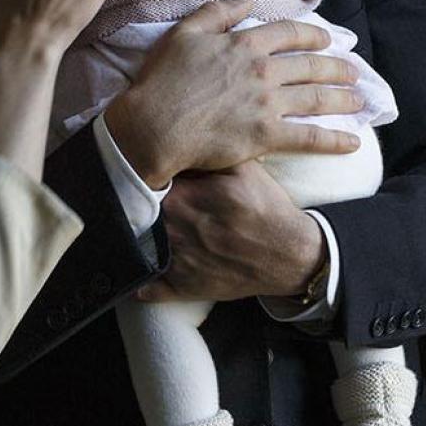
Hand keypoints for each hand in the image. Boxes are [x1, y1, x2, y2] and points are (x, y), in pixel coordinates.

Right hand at [106, 1, 362, 186]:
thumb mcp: (183, 33)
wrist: (154, 126)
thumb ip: (217, 11)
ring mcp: (267, 104)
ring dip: (343, 98)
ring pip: (317, 98)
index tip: (328, 39)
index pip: (290, 33)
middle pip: (311, 65)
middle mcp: (263, 71)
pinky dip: (334, 140)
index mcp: (244, 43)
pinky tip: (354, 142)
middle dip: (337, 68)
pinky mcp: (266, 136)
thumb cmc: (162, 80)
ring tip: (360, 100)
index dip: (312, 35)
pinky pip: (309, 137)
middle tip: (354, 72)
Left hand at [137, 161, 326, 301]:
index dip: (144, 174)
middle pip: (136, 213)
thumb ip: (208, 151)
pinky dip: (137, 278)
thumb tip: (175, 137)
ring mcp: (175, 263)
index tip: (145, 169)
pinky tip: (136, 263)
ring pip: (136, 245)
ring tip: (140, 222)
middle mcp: (173, 232)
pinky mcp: (181, 288)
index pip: (145, 182)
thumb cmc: (265, 208)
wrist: (288, 255)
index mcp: (184, 200)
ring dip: (136, 233)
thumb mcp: (243, 168)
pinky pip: (145, 288)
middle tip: (138, 195)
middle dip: (138, 203)